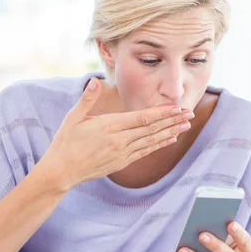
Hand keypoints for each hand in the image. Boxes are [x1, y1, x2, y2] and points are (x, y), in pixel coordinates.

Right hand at [42, 77, 193, 191]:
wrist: (62, 171)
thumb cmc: (66, 142)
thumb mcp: (73, 117)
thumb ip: (87, 98)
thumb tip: (96, 80)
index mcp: (109, 126)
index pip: (142, 118)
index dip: (161, 112)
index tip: (176, 106)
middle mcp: (119, 140)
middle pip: (152, 128)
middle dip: (172, 120)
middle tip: (189, 113)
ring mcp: (122, 153)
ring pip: (151, 140)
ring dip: (170, 132)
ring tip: (185, 125)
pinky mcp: (121, 162)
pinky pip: (145, 152)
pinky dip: (159, 144)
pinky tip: (170, 139)